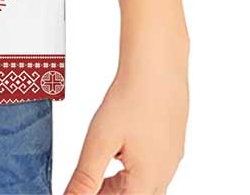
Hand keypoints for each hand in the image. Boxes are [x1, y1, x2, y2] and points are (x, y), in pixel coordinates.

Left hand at [65, 43, 187, 193]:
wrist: (159, 67)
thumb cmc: (132, 98)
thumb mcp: (100, 141)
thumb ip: (85, 177)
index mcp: (146, 182)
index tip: (80, 190)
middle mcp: (163, 176)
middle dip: (107, 193)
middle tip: (84, 185)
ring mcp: (169, 160)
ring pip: (141, 186)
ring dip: (117, 185)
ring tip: (95, 175)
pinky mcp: (169, 145)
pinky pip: (149, 169)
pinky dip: (129, 170)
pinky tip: (118, 156)